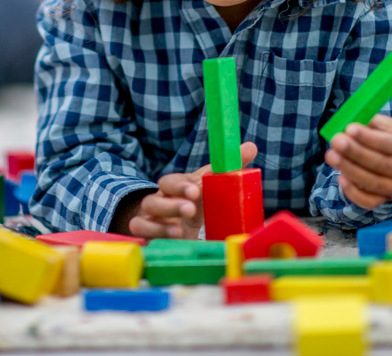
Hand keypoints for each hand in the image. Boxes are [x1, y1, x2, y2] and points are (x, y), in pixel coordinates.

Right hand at [128, 141, 258, 239]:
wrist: (173, 221)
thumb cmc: (193, 199)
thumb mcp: (209, 185)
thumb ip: (228, 169)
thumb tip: (252, 146)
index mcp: (174, 187)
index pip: (171, 182)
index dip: (181, 187)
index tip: (196, 193)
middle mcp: (158, 202)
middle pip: (154, 200)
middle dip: (172, 205)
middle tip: (190, 210)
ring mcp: (149, 221)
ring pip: (142, 220)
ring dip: (160, 226)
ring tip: (179, 232)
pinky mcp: (147, 239)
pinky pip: (139, 238)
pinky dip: (149, 240)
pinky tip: (162, 245)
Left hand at [324, 115, 391, 209]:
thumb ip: (374, 123)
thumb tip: (352, 122)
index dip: (370, 137)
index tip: (350, 128)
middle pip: (381, 164)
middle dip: (356, 152)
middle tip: (336, 141)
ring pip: (373, 183)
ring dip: (349, 169)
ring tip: (331, 155)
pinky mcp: (387, 201)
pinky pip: (368, 201)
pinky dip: (353, 192)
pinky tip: (340, 178)